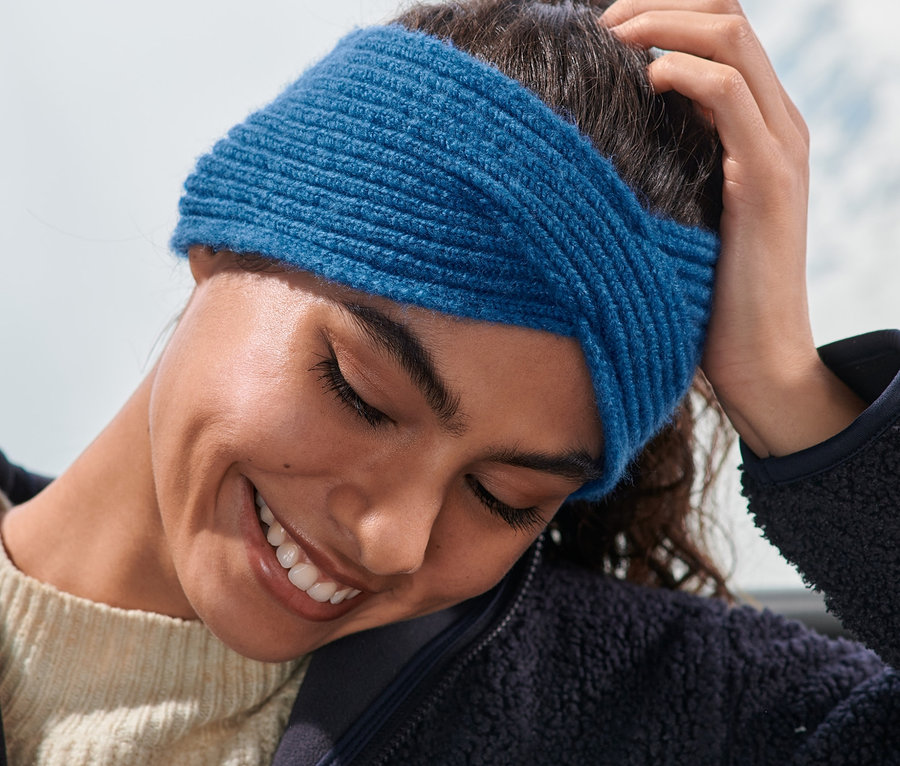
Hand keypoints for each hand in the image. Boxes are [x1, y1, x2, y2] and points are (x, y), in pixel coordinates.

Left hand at [602, 0, 864, 456]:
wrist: (755, 359)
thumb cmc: (704, 293)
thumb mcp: (681, 211)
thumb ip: (664, 165)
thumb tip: (598, 140)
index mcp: (755, 123)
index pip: (718, 26)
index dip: (658, 10)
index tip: (594, 27)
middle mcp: (775, 120)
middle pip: (724, 10)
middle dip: (652, 3)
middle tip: (591, 24)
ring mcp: (777, 144)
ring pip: (729, 36)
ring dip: (658, 24)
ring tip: (603, 42)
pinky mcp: (766, 178)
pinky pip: (728, 95)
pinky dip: (680, 73)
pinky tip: (637, 83)